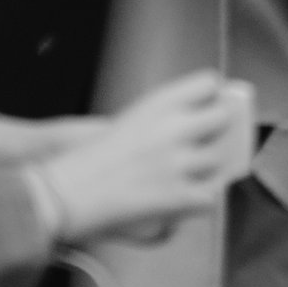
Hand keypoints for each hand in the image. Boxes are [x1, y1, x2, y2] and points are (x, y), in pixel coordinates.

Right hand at [36, 72, 236, 248]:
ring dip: (205, 171)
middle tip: (204, 144)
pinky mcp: (177, 196)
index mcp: (160, 102)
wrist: (66, 195)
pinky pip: (209, 197)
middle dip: (216, 132)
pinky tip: (182, 203)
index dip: (211, 96)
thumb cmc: (90, 160)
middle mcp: (175, 126)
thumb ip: (163, 120)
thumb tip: (197, 127)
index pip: (209, 83)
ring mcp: (179, 162)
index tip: (208, 107)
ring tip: (187, 179)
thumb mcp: (129, 122)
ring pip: (217, 162)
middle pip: (222, 119)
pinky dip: (198, 203)